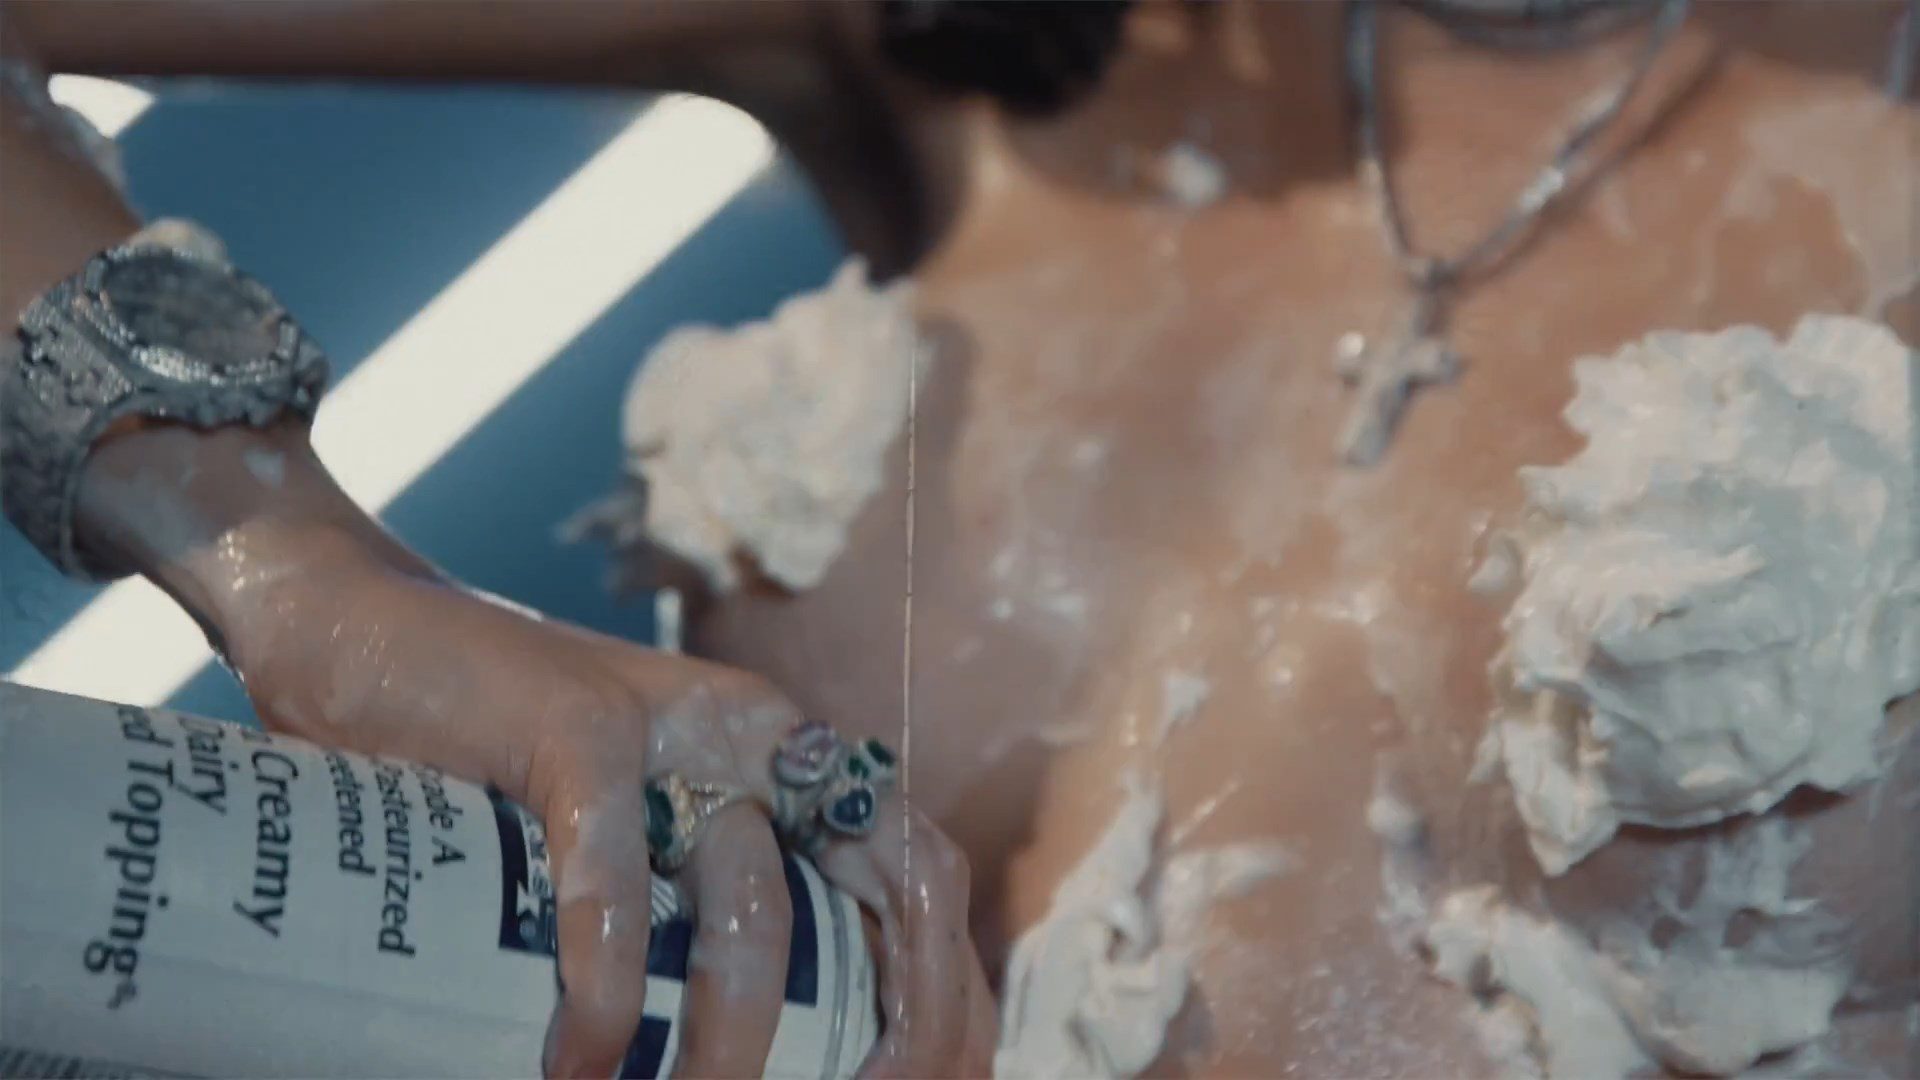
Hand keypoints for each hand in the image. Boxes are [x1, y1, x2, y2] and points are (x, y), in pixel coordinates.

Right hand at [215, 537, 996, 1077]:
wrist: (348, 624)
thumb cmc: (478, 765)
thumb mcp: (619, 839)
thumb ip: (683, 909)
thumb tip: (733, 1049)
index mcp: (781, 765)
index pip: (917, 872)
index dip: (948, 990)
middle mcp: (754, 741)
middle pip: (889, 887)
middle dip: (900, 1026)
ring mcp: (674, 731)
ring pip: (751, 911)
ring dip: (729, 1045)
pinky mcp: (574, 730)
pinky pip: (614, 880)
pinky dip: (599, 990)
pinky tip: (579, 1068)